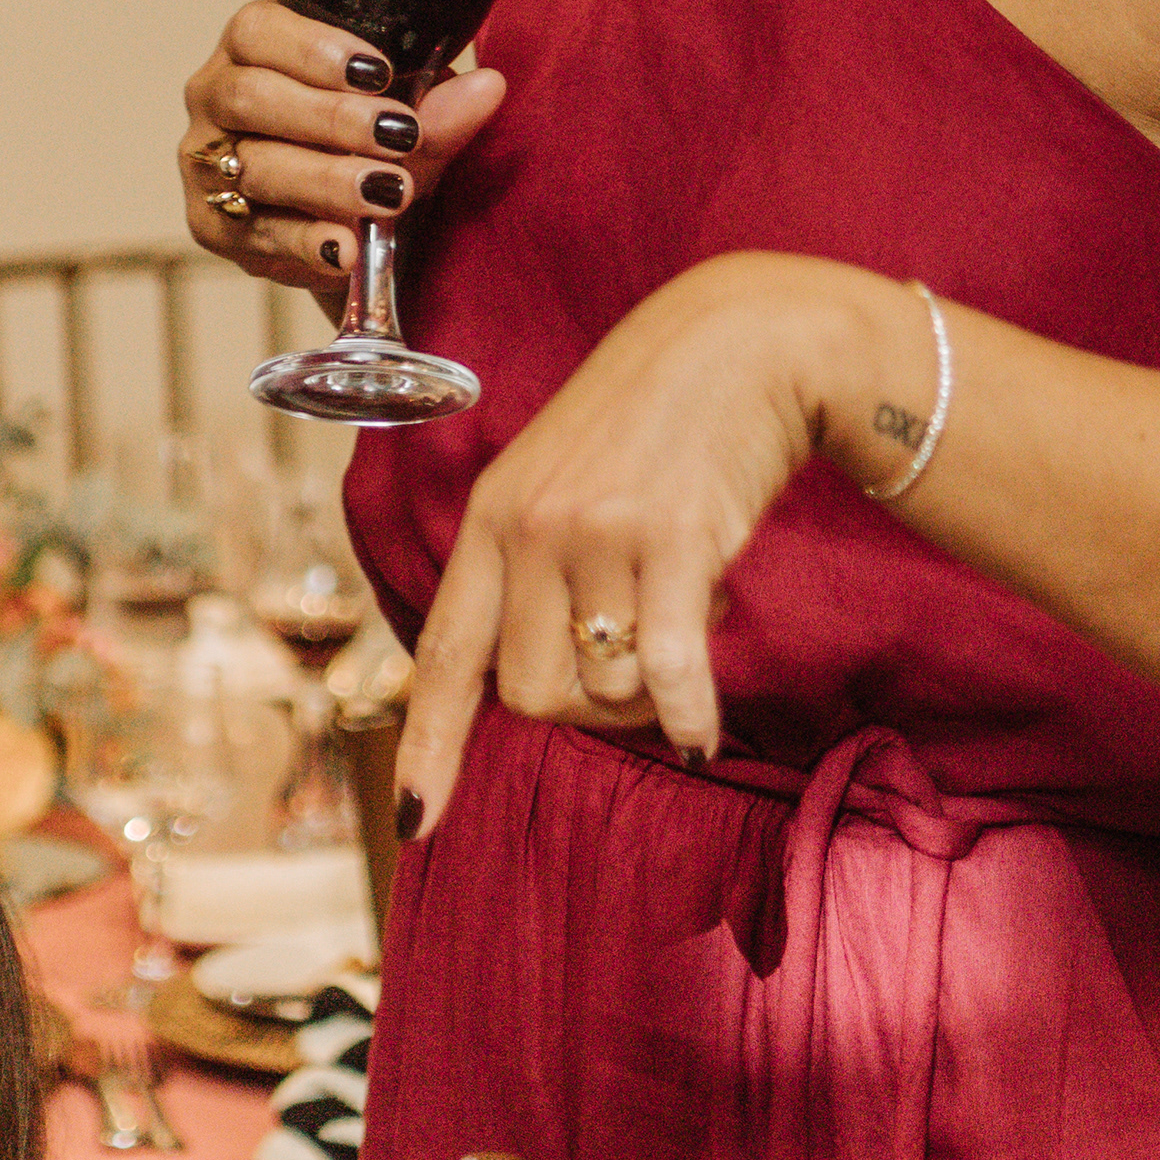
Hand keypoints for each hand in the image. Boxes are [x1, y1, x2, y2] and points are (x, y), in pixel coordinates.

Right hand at [180, 2, 505, 292]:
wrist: (352, 221)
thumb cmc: (372, 144)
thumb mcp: (412, 123)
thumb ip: (441, 109)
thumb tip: (489, 87)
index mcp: (256, 48)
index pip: (258, 31)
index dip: (313, 47)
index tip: (379, 72)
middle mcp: (217, 98)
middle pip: (252, 97)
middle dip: (331, 117)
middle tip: (400, 135)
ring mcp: (206, 164)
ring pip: (254, 166)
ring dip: (326, 180)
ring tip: (390, 192)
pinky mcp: (211, 225)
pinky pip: (252, 232)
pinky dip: (305, 241)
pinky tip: (348, 246)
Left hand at [392, 253, 915, 834]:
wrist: (742, 340)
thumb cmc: (659, 418)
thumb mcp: (562, 474)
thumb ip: (535, 563)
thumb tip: (545, 681)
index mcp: (493, 516)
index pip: (445, 652)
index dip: (430, 743)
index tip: (418, 820)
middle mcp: (533, 528)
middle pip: (533, 693)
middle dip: (588, 709)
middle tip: (638, 673)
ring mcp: (600, 535)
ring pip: (608, 688)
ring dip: (651, 689)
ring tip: (688, 618)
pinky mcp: (674, 540)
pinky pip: (671, 674)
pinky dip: (691, 716)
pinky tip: (706, 730)